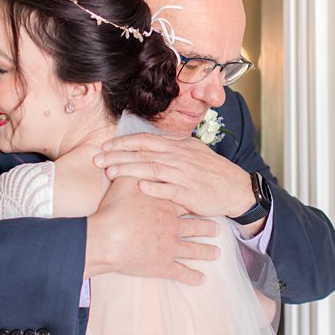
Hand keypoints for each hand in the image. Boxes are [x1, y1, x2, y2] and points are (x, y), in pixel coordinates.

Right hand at [85, 175, 218, 285]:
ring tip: (215, 253)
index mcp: (166, 206)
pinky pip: (183, 272)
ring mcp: (171, 246)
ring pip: (194, 249)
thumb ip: (130, 171)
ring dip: (205, 252)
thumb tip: (130, 157)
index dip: (194, 203)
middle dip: (207, 227)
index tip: (204, 202)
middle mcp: (173, 226)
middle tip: (217, 229)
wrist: (109, 238)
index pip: (185, 202)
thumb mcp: (122, 183)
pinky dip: (192, 277)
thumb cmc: (115, 210)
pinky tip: (201, 280)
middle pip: (195, 226)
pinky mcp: (165, 265)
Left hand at [95, 133, 253, 218]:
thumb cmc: (210, 171)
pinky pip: (171, 190)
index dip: (123, 143)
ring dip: (130, 170)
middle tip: (97, 159)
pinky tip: (140, 188)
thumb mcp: (191, 152)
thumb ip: (169, 147)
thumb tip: (144, 143)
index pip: (145, 140)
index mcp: (178, 146)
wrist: (237, 188)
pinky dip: (156, 189)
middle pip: (144, 153)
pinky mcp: (191, 193)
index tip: (104, 146)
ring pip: (153, 169)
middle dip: (118, 156)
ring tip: (110, 172)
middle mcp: (180, 158)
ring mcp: (186, 175)